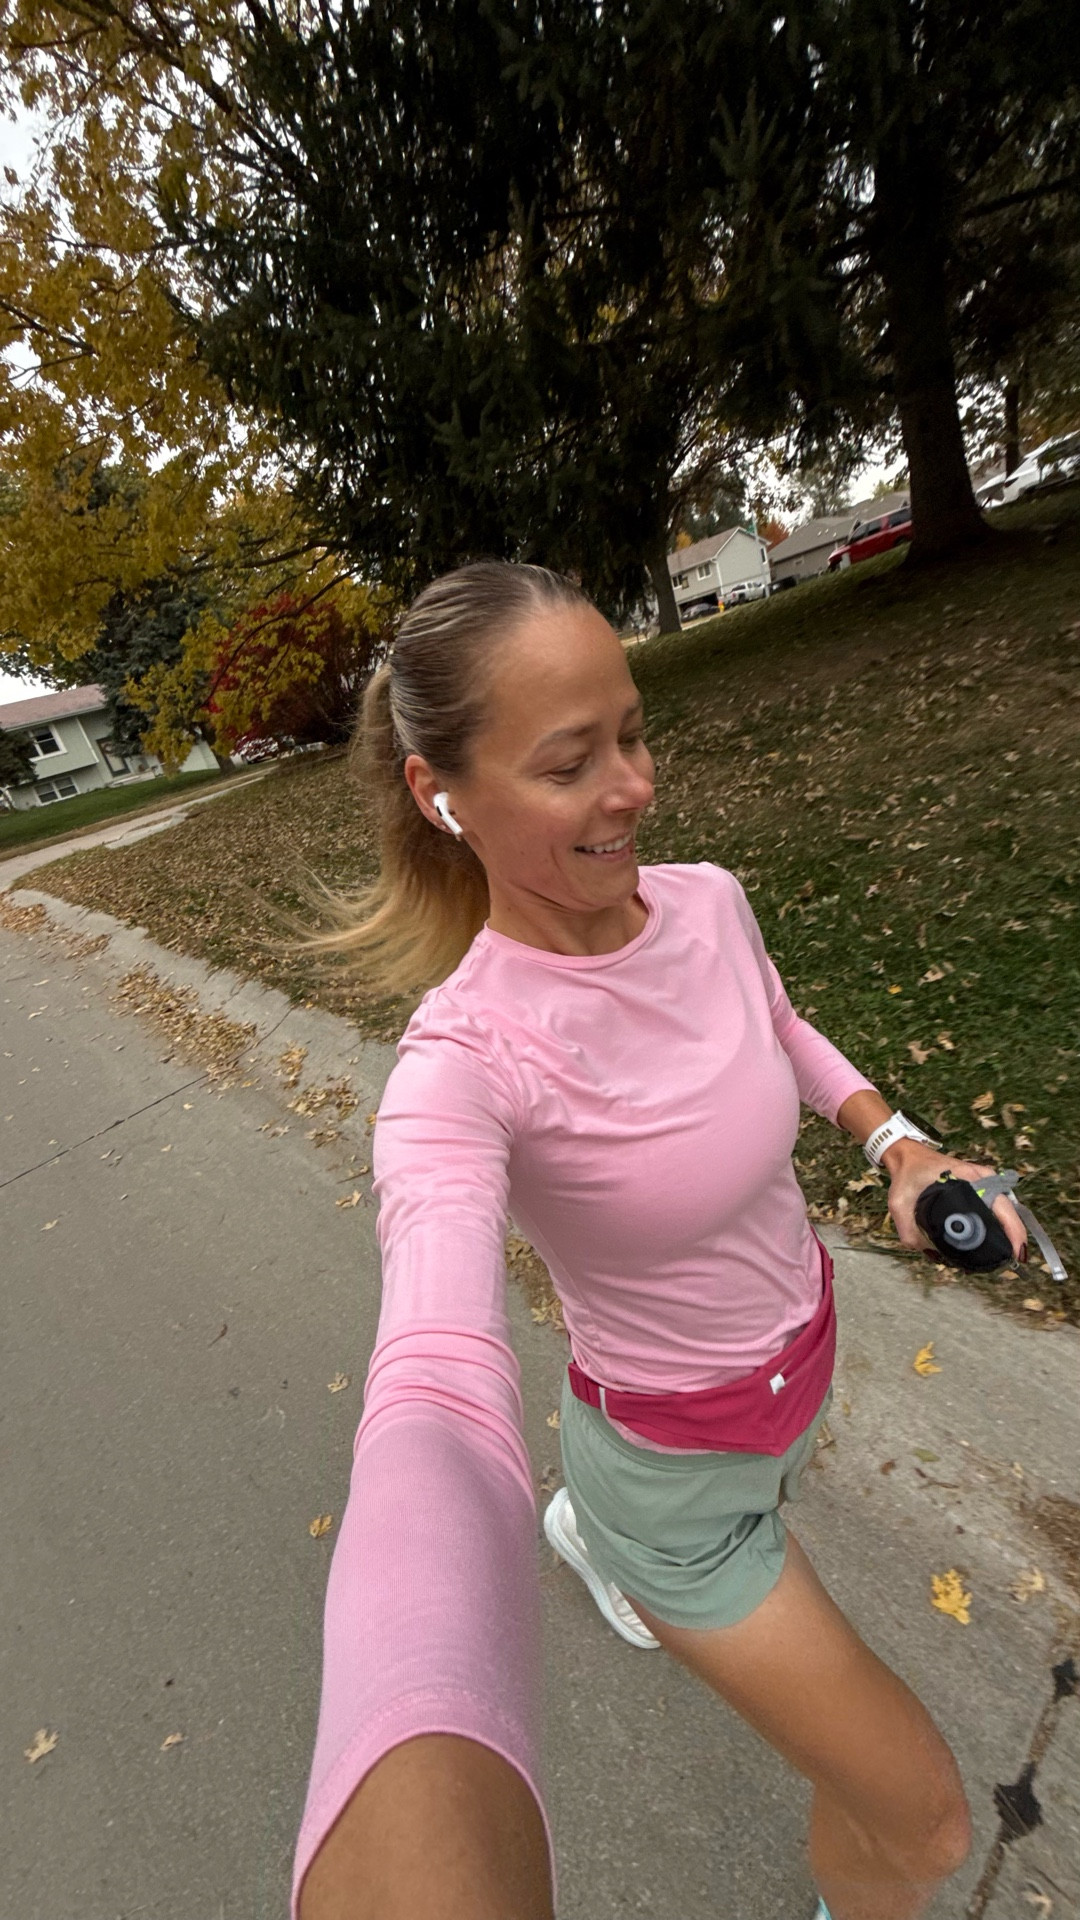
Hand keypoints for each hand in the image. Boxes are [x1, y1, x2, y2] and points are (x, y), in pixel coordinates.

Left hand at [880, 1138, 1027, 1263]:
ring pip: (1005, 1208)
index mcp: (969, 1178)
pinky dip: (999, 1221)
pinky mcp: (980, 1184)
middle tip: (1012, 1260)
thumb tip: (931, 1254)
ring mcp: (984, 1179)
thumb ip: (909, 1231)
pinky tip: (996, 1239)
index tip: (1016, 1252)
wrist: (907, 1155)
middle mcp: (982, 1177)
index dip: (1013, 1231)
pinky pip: (996, 1205)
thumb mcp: (900, 1203)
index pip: (1001, 1206)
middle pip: (1009, 1209)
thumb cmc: (906, 1175)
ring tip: (1005, 1254)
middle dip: (1014, 1236)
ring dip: (1009, 1229)